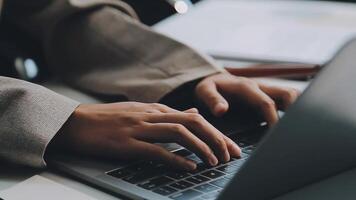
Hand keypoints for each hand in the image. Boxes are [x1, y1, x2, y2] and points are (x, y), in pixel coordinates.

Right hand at [50, 102, 240, 170]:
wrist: (75, 123)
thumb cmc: (108, 120)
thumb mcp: (141, 112)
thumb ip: (168, 114)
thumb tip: (193, 114)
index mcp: (155, 108)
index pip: (194, 118)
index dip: (216, 132)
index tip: (231, 146)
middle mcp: (151, 115)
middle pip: (192, 122)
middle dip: (216, 138)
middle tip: (231, 155)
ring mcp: (139, 127)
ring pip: (179, 133)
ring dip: (201, 148)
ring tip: (214, 162)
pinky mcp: (126, 143)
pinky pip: (156, 150)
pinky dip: (176, 158)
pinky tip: (188, 167)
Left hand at [195, 73, 299, 124]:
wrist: (213, 82)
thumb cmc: (209, 88)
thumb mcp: (204, 91)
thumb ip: (212, 99)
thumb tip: (222, 110)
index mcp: (246, 87)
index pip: (267, 103)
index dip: (274, 120)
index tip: (277, 136)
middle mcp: (260, 87)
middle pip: (289, 94)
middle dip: (296, 111)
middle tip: (293, 133)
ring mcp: (267, 92)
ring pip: (292, 96)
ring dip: (298, 109)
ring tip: (297, 131)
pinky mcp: (269, 97)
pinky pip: (287, 102)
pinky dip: (294, 111)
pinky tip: (293, 127)